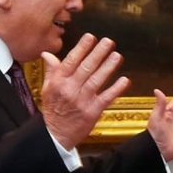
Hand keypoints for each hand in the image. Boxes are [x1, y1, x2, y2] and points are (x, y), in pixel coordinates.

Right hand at [39, 34, 129, 149]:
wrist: (56, 134)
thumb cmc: (53, 110)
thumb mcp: (47, 89)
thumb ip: (51, 70)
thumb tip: (47, 54)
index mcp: (58, 82)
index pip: (71, 61)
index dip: (82, 48)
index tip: (91, 37)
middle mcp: (70, 89)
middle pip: (86, 67)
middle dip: (98, 53)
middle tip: (109, 42)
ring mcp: (82, 101)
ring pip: (97, 80)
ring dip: (108, 67)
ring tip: (117, 55)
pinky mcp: (92, 112)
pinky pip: (106, 97)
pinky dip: (116, 89)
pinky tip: (124, 80)